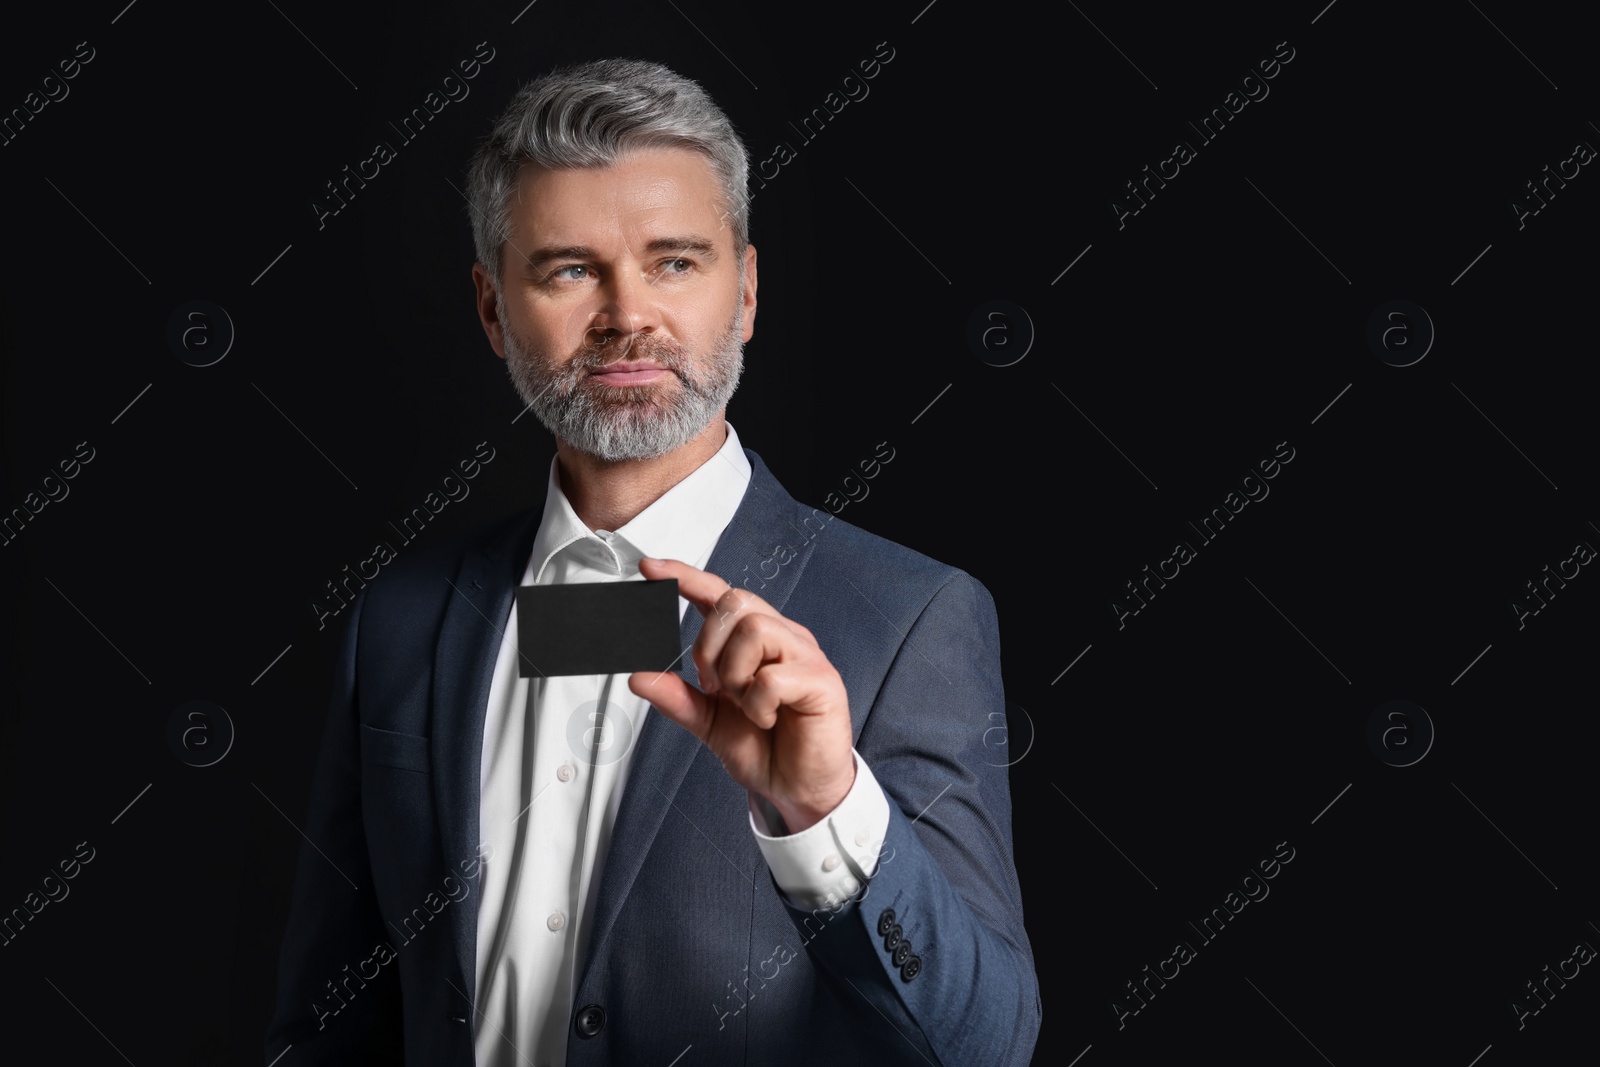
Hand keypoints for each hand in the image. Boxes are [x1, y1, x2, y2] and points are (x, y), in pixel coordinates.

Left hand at [628, 557, 855, 832]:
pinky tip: (767, 718)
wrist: (796, 789)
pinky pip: (774, 677)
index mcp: (755, 641)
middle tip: (713, 685)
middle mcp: (782, 638)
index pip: (719, 593)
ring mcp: (805, 656)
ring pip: (755, 629)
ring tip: (743, 702)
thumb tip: (638, 675)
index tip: (650, 570)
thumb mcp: (709, 722)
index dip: (685, 577)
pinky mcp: (822, 681)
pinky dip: (758, 704)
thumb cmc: (764, 748)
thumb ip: (676, 697)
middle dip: (709, 645)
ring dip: (735, 673)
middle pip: (735, 602)